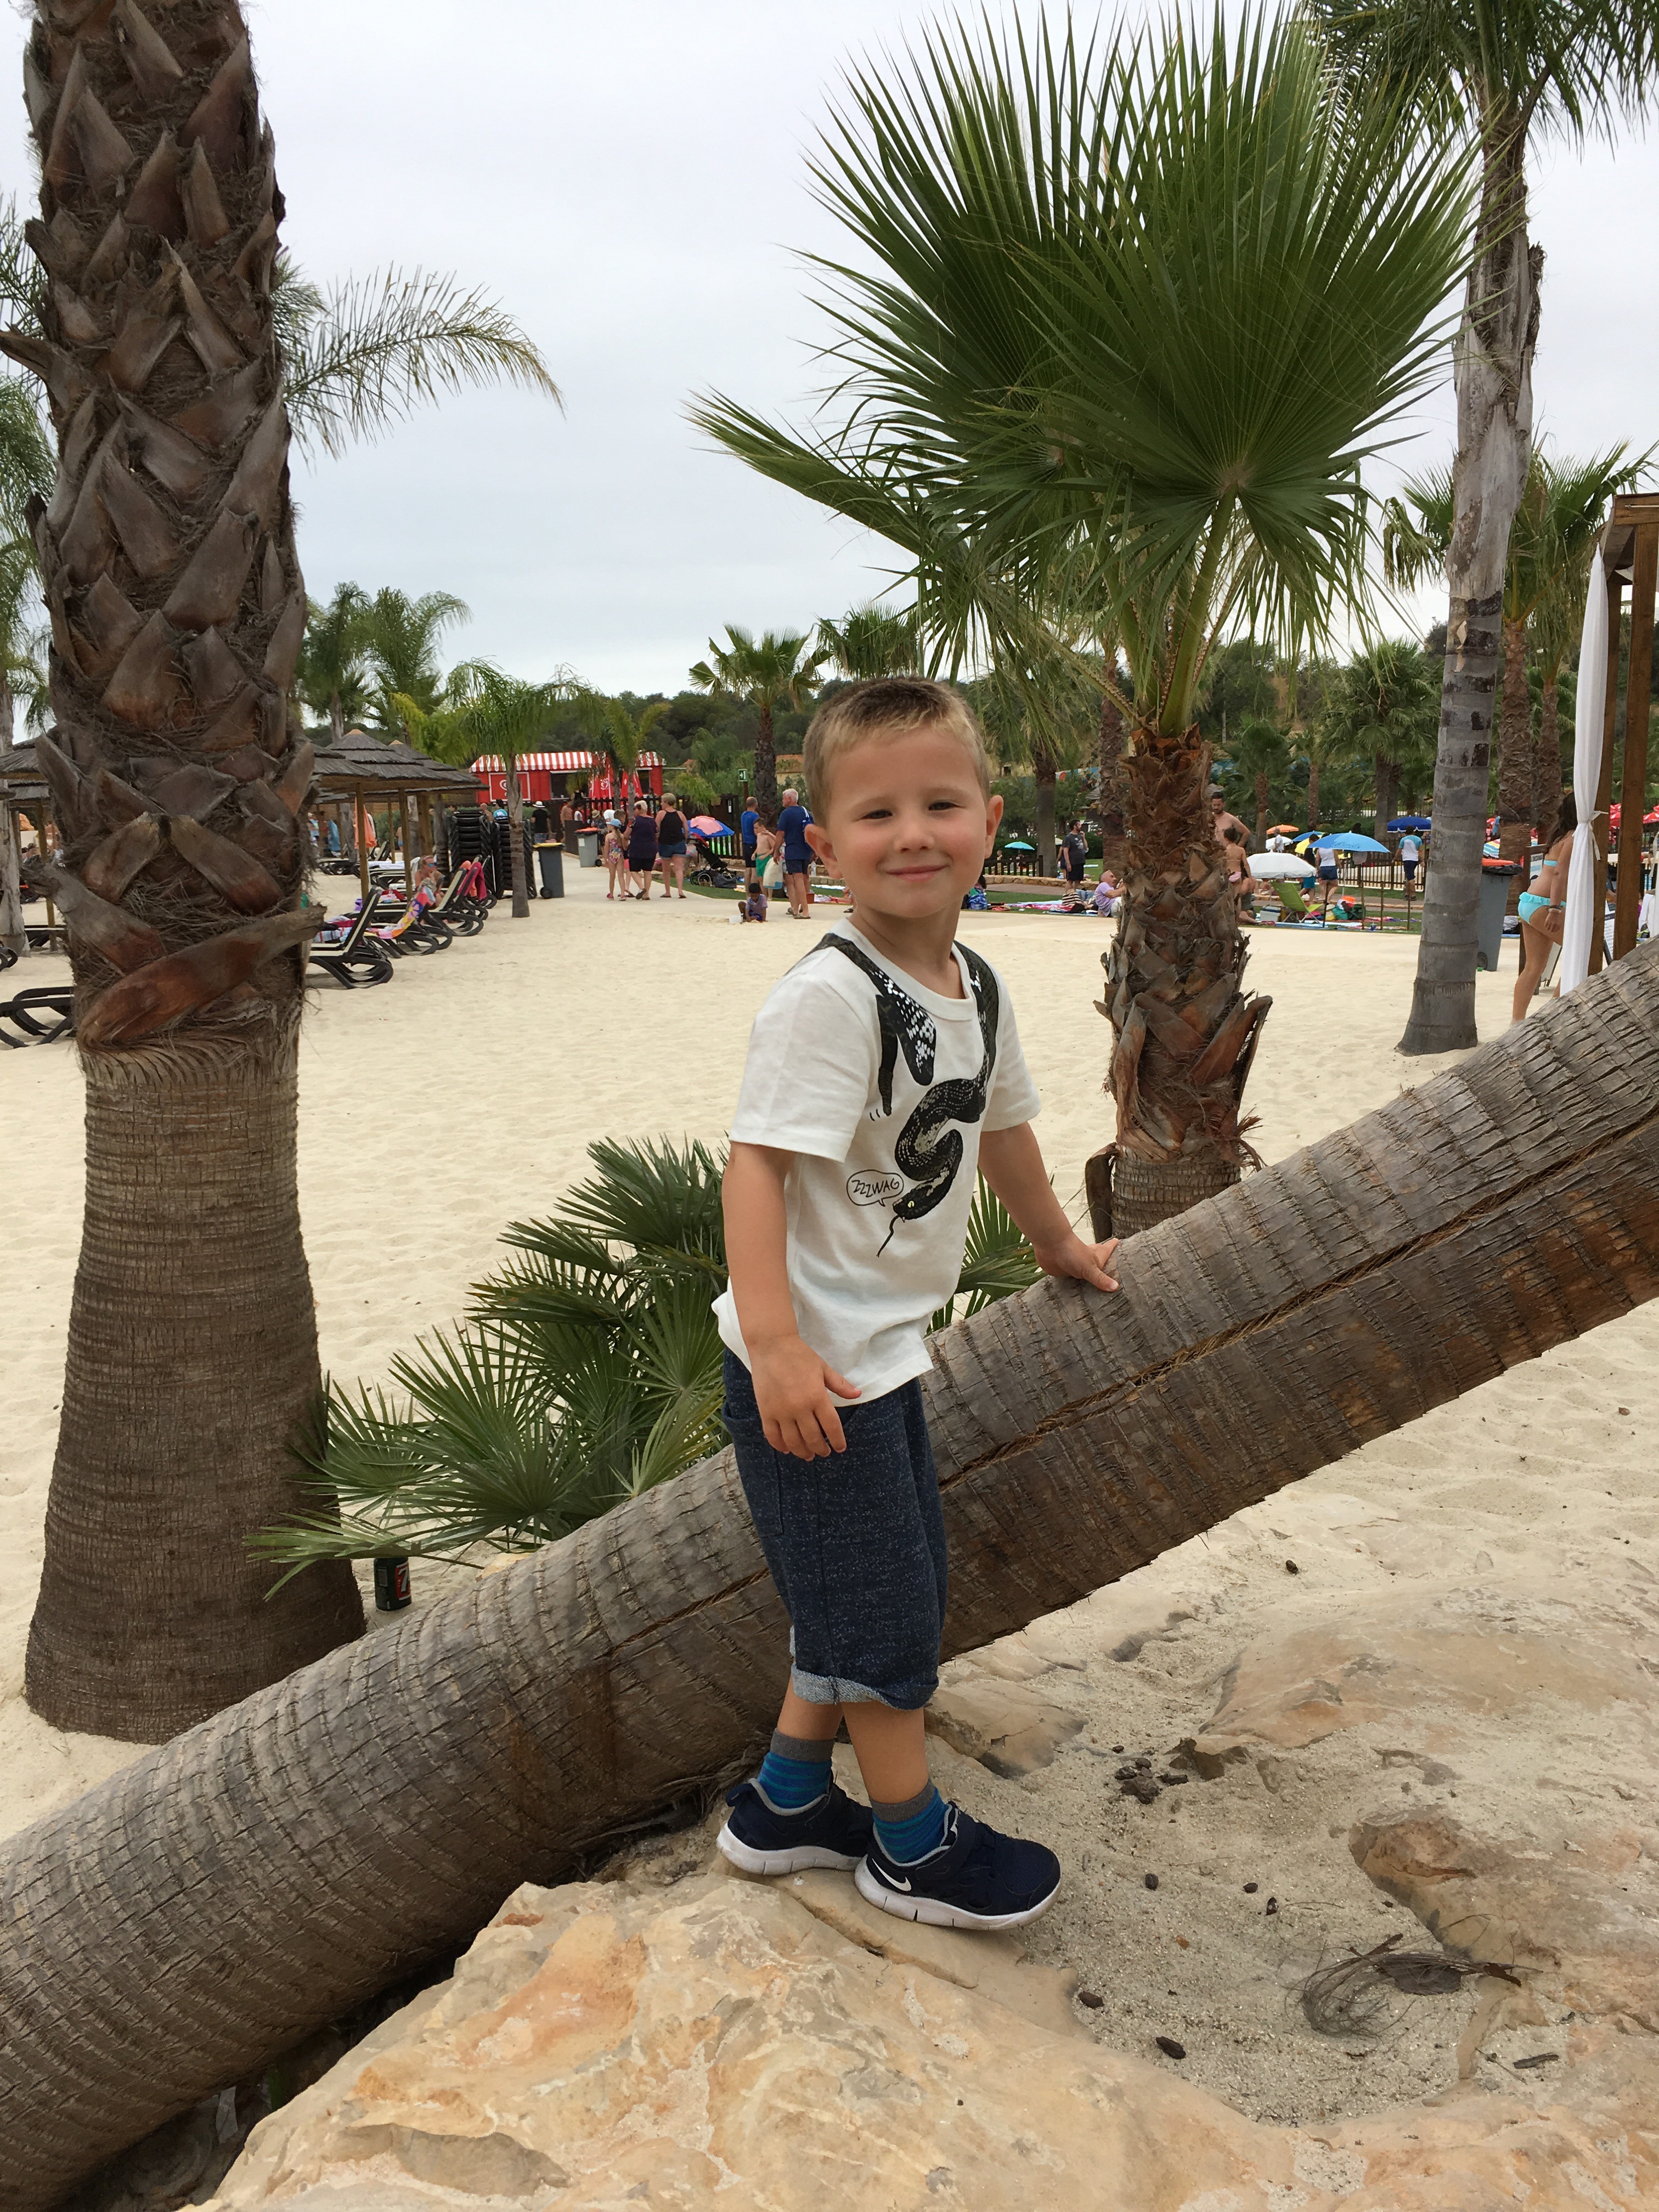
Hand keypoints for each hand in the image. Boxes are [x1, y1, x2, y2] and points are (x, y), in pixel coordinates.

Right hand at [750, 1335, 860, 1456]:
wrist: (771, 1346)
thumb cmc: (800, 1356)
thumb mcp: (823, 1368)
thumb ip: (840, 1385)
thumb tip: (858, 1394)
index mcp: (817, 1397)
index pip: (831, 1427)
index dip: (838, 1440)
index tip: (840, 1448)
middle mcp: (800, 1408)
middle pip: (813, 1438)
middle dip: (821, 1449)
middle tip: (824, 1453)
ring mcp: (781, 1412)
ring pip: (793, 1441)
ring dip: (802, 1452)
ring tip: (808, 1456)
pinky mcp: (766, 1411)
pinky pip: (773, 1436)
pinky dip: (780, 1446)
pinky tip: (787, 1449)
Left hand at [1032, 1231, 1119, 1293]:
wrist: (1050, 1246)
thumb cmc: (1072, 1251)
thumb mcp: (1089, 1267)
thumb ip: (1100, 1279)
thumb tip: (1116, 1287)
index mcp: (1096, 1257)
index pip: (1108, 1250)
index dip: (1113, 1247)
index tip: (1119, 1242)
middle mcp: (1087, 1262)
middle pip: (1097, 1261)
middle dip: (1103, 1264)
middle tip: (1111, 1268)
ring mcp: (1075, 1267)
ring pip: (1084, 1273)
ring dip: (1089, 1278)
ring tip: (1096, 1286)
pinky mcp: (1064, 1273)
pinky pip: (1072, 1280)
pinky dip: (1075, 1285)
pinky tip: (1076, 1291)